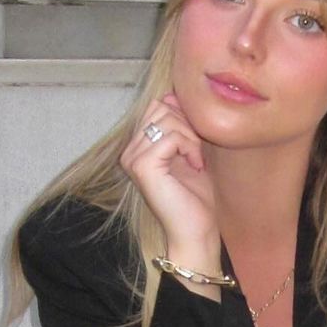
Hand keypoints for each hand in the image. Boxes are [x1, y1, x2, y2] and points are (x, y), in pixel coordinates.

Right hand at [120, 93, 218, 262]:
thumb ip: (180, 125)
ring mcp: (132, 158)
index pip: (156, 106)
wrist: (196, 230)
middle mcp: (129, 152)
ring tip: (196, 161)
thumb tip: (171, 95)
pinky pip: (171, 136)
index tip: (195, 144)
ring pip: (167, 120)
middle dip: (187, 125)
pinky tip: (195, 166)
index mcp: (137, 147)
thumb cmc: (196, 197)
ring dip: (191, 138)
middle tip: (197, 152)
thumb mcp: (190, 151)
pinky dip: (190, 148)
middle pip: (160, 108)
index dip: (182, 117)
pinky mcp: (143, 166)